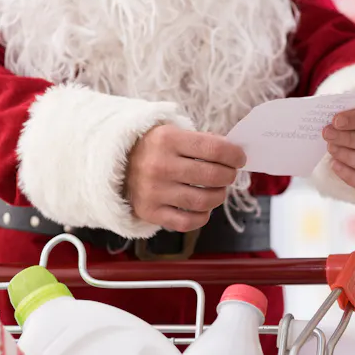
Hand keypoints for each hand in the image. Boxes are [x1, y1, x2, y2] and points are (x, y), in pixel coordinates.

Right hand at [125, 125, 245, 231]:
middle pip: (212, 176)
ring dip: (219, 196)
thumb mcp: (172, 132)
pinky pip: (187, 222)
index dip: (234, 155)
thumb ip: (202, 141)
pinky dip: (202, 217)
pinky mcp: (150, 212)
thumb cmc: (154, 148)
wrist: (114, 165)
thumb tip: (234, 155)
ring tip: (217, 191)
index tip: (239, 159)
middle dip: (229, 176)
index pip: (215, 149)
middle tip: (229, 175)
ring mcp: (154, 191)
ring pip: (203, 201)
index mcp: (167, 139)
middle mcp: (159, 165)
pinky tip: (203, 209)